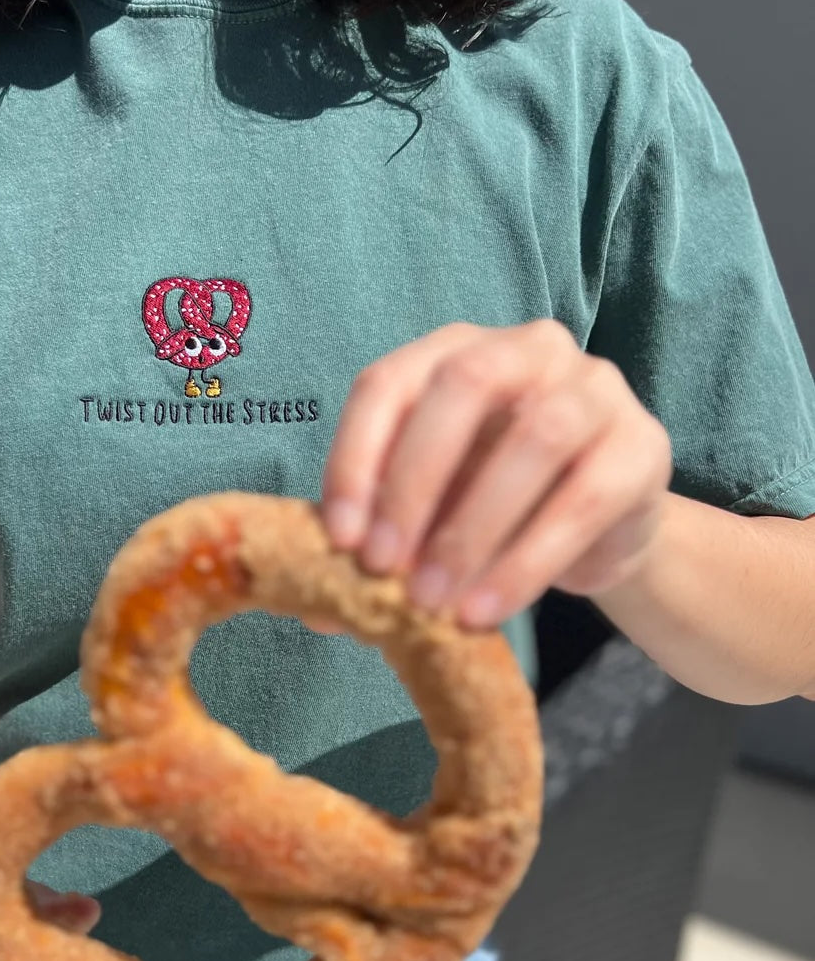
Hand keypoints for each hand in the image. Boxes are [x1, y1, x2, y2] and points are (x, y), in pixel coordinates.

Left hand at [320, 320, 672, 626]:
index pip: (388, 383)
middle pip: (461, 389)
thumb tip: (317, 610)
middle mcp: (526, 349)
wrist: (603, 532)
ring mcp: (594, 388)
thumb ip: (377, 543)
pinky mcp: (642, 446)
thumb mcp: (428, 517)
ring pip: (533, 441)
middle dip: (411, 483)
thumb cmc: (495, 507)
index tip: (339, 539)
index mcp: (454, 351)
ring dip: (471, 530)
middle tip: (381, 568)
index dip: (356, 459)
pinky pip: (583, 501)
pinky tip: (485, 611)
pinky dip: (525, 563)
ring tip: (432, 603)